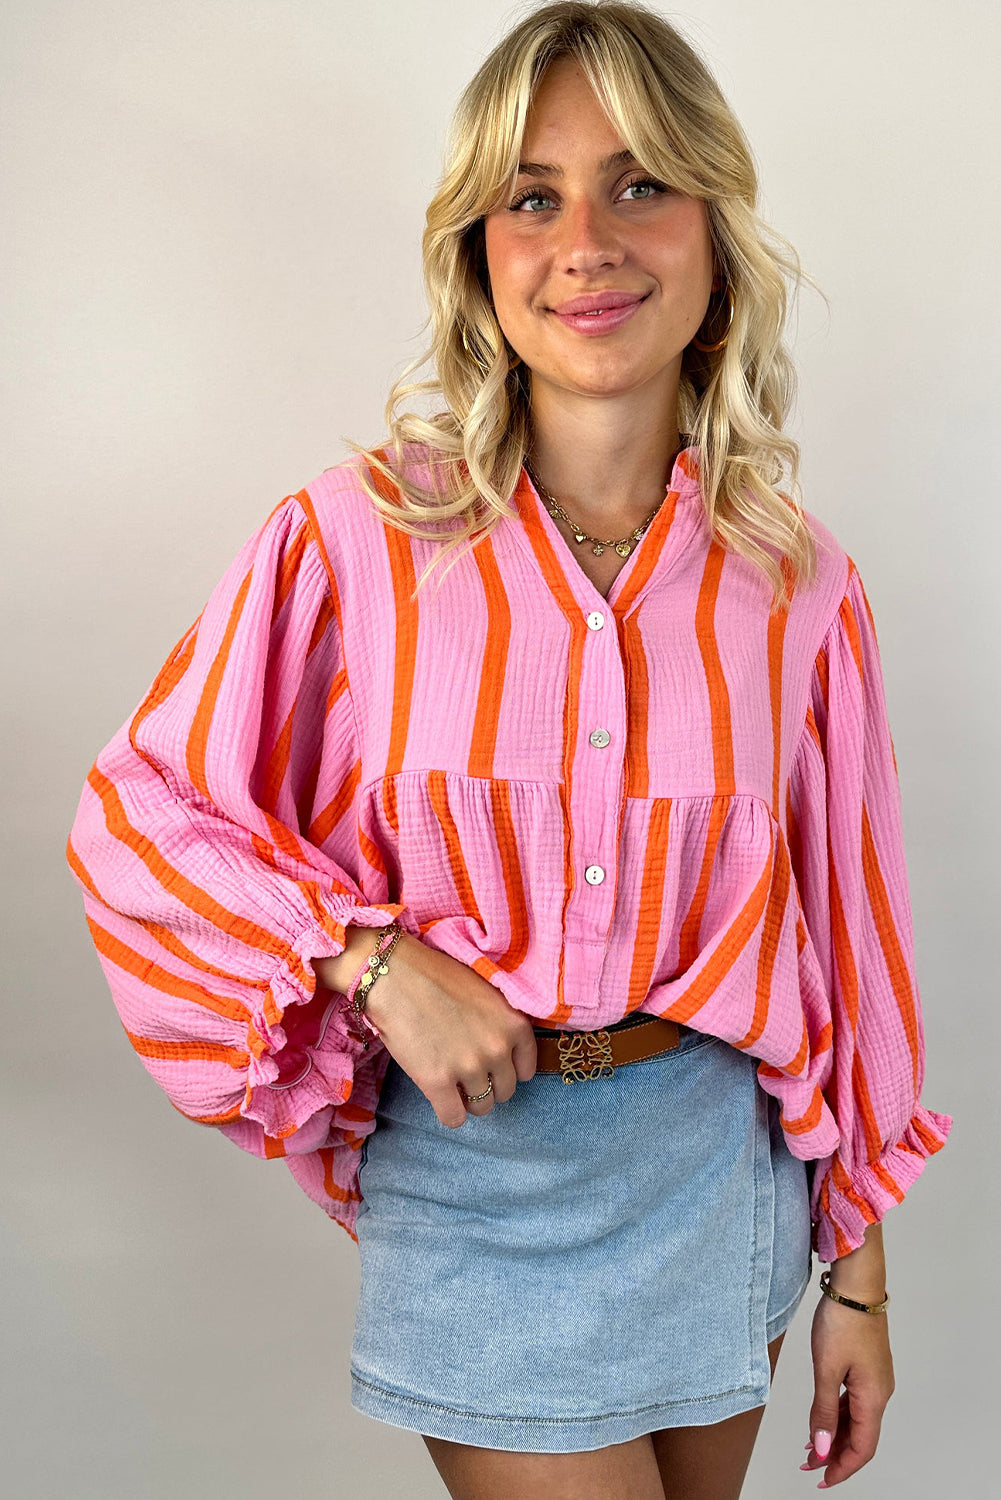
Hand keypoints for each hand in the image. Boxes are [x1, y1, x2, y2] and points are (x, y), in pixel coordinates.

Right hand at [357, 934, 538, 1125]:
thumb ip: (500, 1024)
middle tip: (467, 1073)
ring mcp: (468, 1067)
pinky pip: (454, 1118)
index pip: (526, 1070)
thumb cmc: (437, 977)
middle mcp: (497, 1048)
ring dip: (468, 1099)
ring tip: (452, 1082)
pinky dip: (449, 1112)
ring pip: (482, 1107)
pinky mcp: (437, 1082)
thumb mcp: (485, 993)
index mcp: (514, 1025)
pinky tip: (440, 1096)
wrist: (394, 975)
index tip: (492, 1066)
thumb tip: (501, 1054)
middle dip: (488, 1086)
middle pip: (505, 1092)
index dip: (506, 1070)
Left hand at [800, 1289, 894, 1486]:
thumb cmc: (843, 1321)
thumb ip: (823, 1411)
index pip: (862, 1448)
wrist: (856, 1285)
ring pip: (856, 1419)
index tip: (821, 1478)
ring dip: (835, 1434)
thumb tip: (822, 1448)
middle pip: (860, 1436)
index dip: (842, 1468)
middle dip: (835, 1454)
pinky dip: (838, 1414)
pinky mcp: (867, 1367)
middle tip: (809, 1463)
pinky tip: (822, 1417)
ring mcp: (875, 1379)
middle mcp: (879, 1392)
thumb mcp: (826, 1369)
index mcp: (873, 1397)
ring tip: (810, 1444)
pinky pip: (854, 1401)